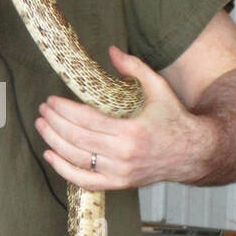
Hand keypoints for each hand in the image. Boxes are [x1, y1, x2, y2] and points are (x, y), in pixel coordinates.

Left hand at [35, 46, 218, 189]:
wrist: (194, 153)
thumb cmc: (175, 119)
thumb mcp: (158, 88)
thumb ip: (134, 68)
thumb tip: (111, 51)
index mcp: (132, 131)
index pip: (87, 120)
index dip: (65, 110)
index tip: (51, 100)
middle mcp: (124, 154)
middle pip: (77, 139)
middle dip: (55, 123)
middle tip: (43, 110)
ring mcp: (121, 172)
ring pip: (77, 159)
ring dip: (54, 142)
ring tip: (42, 126)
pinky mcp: (120, 184)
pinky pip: (85, 181)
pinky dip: (64, 170)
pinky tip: (50, 155)